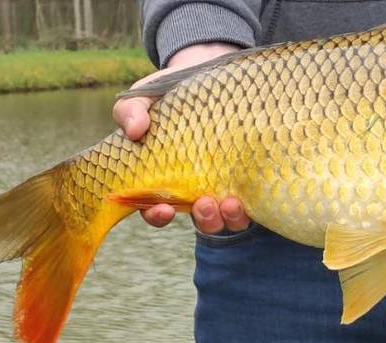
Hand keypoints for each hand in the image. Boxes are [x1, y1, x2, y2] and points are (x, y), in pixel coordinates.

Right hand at [113, 42, 249, 233]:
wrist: (214, 80)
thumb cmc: (174, 96)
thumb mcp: (146, 99)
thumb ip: (131, 111)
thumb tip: (132, 130)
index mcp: (166, 179)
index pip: (155, 209)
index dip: (157, 215)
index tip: (164, 209)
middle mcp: (197, 190)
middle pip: (199, 219)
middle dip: (203, 218)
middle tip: (204, 204)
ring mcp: (225, 186)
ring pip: (228, 218)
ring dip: (228, 217)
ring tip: (229, 202)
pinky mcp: (250, 178)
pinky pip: (253, 203)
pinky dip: (250, 205)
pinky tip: (248, 194)